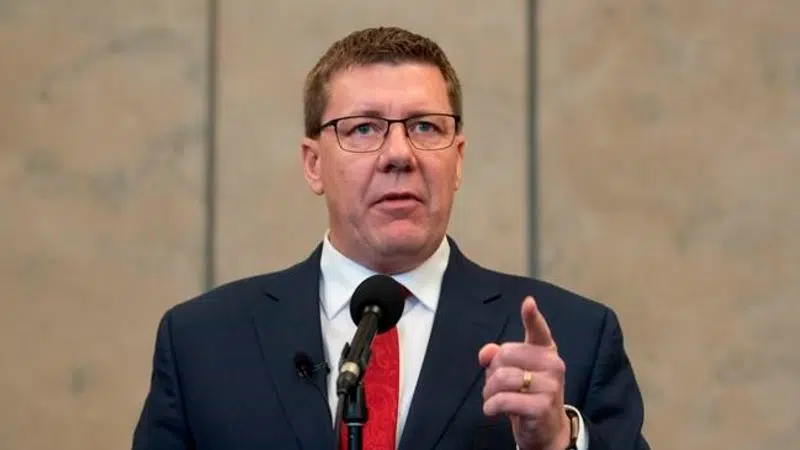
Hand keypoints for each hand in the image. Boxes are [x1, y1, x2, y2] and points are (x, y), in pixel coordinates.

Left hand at [478, 296, 569, 449]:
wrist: (546, 429)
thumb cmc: (527, 395)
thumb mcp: (512, 373)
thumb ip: (498, 357)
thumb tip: (486, 352)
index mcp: (545, 351)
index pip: (538, 330)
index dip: (532, 316)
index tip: (528, 303)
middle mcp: (552, 364)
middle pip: (504, 354)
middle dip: (491, 372)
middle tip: (496, 386)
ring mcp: (550, 385)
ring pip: (501, 378)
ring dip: (488, 391)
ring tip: (493, 399)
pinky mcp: (542, 406)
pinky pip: (503, 399)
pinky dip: (491, 406)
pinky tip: (493, 410)